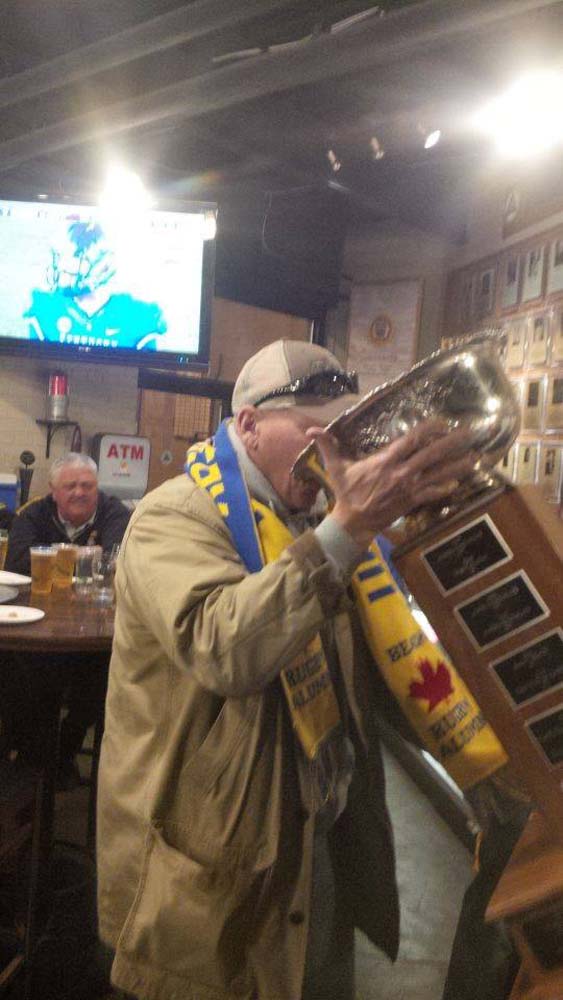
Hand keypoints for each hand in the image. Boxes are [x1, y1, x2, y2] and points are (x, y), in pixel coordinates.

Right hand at [307, 419, 476, 547]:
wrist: (353, 521)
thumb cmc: (346, 492)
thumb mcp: (336, 467)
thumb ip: (327, 446)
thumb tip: (311, 431)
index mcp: (385, 460)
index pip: (411, 440)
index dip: (429, 428)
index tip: (442, 420)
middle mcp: (401, 472)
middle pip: (431, 453)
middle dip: (452, 442)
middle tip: (470, 432)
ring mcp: (408, 488)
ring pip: (438, 473)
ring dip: (458, 464)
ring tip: (477, 456)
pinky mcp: (411, 502)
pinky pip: (432, 494)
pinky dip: (445, 488)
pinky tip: (459, 483)